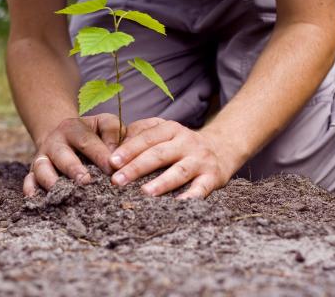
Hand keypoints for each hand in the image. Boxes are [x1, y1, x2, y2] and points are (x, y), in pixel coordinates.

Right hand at [23, 113, 123, 195]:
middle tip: (86, 181)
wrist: (63, 135)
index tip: (112, 169)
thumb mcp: (103, 124)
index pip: (87, 141)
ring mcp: (42, 157)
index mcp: (73, 128)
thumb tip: (115, 157)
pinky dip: (30, 189)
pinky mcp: (33, 172)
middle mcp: (55, 142)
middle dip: (73, 169)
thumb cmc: (92, 133)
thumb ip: (112, 133)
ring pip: (42, 168)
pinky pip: (28, 180)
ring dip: (51, 181)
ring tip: (64, 194)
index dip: (99, 155)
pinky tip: (37, 199)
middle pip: (62, 155)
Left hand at [109, 118, 235, 198]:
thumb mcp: (164, 132)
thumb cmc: (181, 144)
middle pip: (159, 154)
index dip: (128, 150)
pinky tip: (179, 204)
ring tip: (145, 193)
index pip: (147, 138)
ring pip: (179, 171)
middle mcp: (186, 142)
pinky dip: (191, 197)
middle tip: (118, 181)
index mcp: (170, 129)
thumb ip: (140, 135)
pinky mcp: (213, 177)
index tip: (111, 162)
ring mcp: (200, 159)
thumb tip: (113, 149)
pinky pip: (201, 188)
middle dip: (137, 167)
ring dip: (162, 182)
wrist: (222, 147)